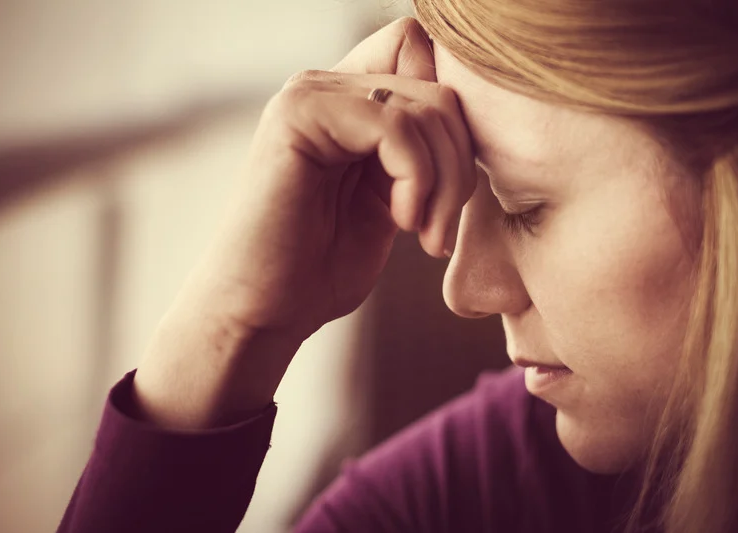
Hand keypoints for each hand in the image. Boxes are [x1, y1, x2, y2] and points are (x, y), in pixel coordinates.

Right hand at [133, 18, 475, 428]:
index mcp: (347, 102)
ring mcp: (309, 95)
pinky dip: (417, 180)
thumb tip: (473, 123)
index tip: (448, 190)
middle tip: (440, 228)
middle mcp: (326, 86)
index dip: (455, 119)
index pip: (425, 56)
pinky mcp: (299, 115)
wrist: (263, 312)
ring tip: (425, 235)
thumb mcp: (390, 202)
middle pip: (438, 83)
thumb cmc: (322, 269)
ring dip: (443, 181)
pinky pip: (396, 127)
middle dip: (459, 162)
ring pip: (426, 105)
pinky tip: (401, 223)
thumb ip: (417, 154)